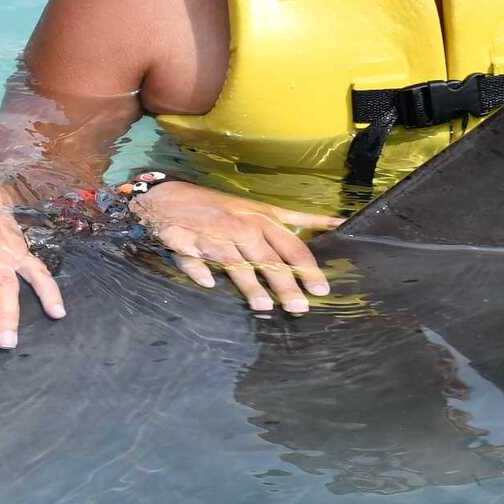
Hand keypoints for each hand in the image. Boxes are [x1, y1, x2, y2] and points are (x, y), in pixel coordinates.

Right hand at [128, 181, 341, 312]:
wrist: (168, 197)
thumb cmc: (221, 206)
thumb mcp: (261, 207)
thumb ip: (297, 218)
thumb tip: (336, 223)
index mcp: (260, 218)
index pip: (290, 244)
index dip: (306, 267)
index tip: (321, 289)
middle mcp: (240, 227)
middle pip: (267, 259)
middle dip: (284, 284)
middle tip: (299, 306)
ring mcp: (213, 236)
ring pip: (235, 263)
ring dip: (249, 284)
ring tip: (264, 306)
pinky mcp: (186, 244)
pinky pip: (194, 260)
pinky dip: (200, 272)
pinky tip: (207, 283)